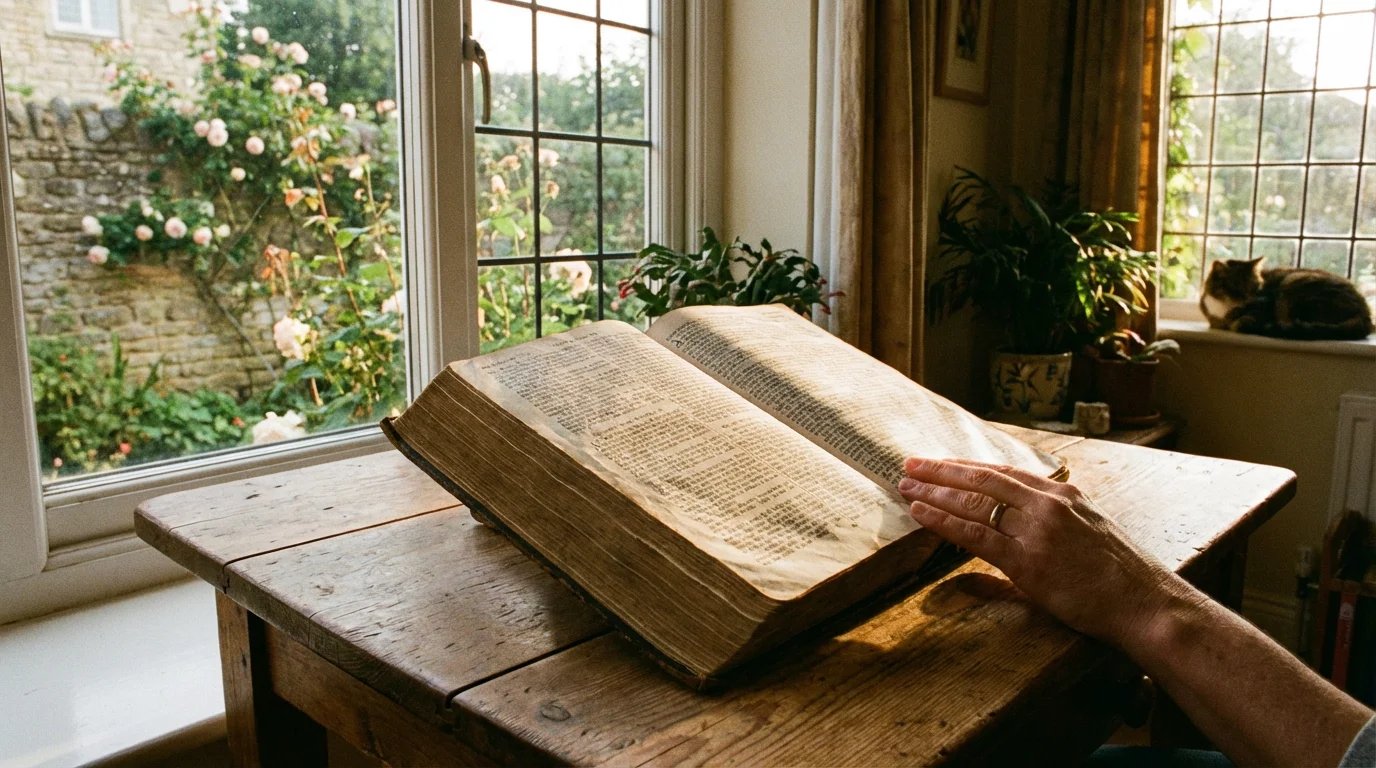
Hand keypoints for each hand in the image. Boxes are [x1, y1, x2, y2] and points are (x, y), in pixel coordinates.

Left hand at [898, 457, 1198, 647]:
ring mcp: (1037, 531)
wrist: (1144, 603)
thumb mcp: (1087, 536)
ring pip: (974, 502)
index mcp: (1063, 495)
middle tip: (911, 463)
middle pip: (983, 479)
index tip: (942, 462)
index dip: (968, 467)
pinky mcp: (1027, 561)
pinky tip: (921, 513)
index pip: (1005, 473)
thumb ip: (1049, 529)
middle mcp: (1048, 504)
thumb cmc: (1120, 578)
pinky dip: (943, 521)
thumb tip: (1016, 535)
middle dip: (942, 471)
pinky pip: (975, 535)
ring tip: (907, 485)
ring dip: (935, 492)